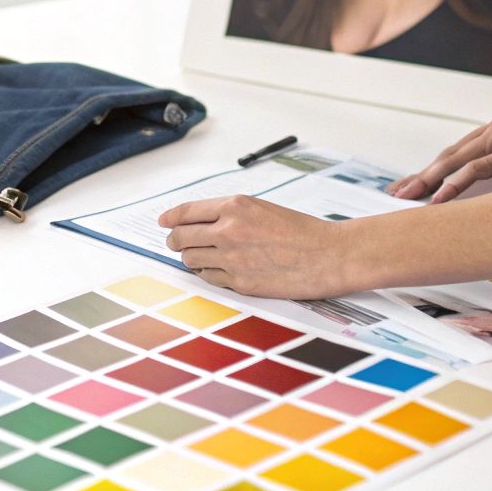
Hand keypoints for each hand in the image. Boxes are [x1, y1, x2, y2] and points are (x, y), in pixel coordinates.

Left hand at [159, 195, 351, 298]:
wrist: (327, 255)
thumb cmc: (301, 231)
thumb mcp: (261, 209)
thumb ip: (230, 214)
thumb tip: (200, 222)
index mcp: (235, 207)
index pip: (187, 212)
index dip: (171, 218)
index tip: (164, 222)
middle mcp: (228, 231)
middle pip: (182, 237)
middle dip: (175, 240)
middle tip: (176, 242)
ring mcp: (232, 259)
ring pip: (191, 260)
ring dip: (190, 258)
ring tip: (198, 256)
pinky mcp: (239, 283)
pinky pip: (209, 278)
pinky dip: (207, 273)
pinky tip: (215, 269)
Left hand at [388, 91, 491, 202]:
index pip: (457, 153)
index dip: (431, 171)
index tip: (410, 186)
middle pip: (448, 155)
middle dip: (420, 175)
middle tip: (394, 193)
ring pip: (458, 159)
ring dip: (430, 180)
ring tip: (408, 197)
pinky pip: (483, 166)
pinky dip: (459, 182)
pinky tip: (442, 196)